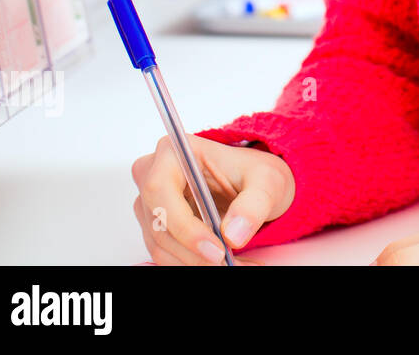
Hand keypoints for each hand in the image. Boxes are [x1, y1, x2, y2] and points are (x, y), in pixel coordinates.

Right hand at [131, 136, 294, 265]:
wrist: (255, 184)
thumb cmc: (256, 173)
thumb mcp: (268, 181)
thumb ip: (253, 204)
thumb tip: (233, 234)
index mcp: (173, 152)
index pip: (161, 191)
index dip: (184, 226)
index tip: (216, 250)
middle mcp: (152, 176)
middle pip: (160, 225)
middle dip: (196, 253)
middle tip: (231, 264)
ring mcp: (151, 204)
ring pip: (163, 246)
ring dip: (198, 263)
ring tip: (236, 265)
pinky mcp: (157, 227)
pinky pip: (169, 255)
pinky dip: (195, 264)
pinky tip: (225, 264)